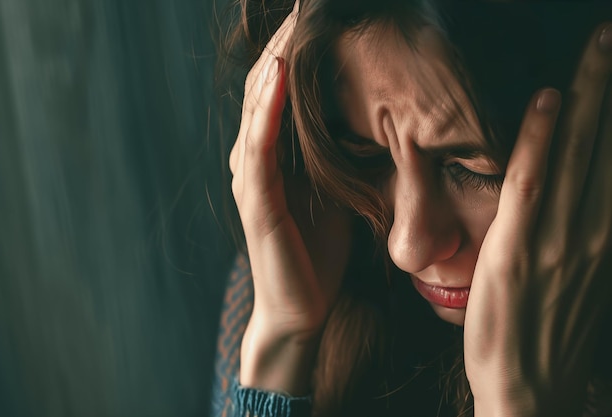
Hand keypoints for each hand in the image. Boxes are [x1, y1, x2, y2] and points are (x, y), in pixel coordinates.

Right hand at [229, 1, 351, 393]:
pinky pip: (260, 146)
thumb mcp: (335, 188)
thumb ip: (336, 153)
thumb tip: (373, 115)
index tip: (319, 13)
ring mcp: (252, 178)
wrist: (303, 306)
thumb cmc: (320, 248)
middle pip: (263, 87)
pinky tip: (279, 73)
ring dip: (275, 60)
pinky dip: (268, 108)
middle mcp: (255, 158)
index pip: (279, 89)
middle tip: (305, 2)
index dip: (295, 48)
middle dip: (284, 42)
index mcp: (274, 154)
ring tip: (293, 20)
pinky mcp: (258, 201)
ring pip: (257, 106)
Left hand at [464, 24, 611, 415]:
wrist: (531, 390)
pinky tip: (546, 103)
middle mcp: (592, 232)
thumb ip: (581, 236)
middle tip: (609, 35)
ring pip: (578, 155)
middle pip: (606, 145)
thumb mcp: (577, 282)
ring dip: (587, 97)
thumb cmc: (549, 336)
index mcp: (603, 238)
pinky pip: (531, 185)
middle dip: (609, 87)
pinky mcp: (517, 252)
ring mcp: (557, 241)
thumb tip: (583, 197)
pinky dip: (541, 141)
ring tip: (596, 49)